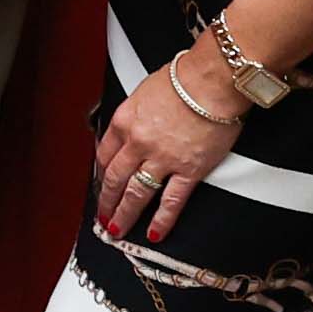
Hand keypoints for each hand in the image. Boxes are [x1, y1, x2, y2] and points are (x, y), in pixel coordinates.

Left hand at [89, 53, 243, 246]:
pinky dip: (161, 220)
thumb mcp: (144, 90)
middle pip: (115, 179)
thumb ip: (135, 114)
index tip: (101, 184)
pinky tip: (154, 233)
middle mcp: (138, 143)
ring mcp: (162, 159)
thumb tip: (133, 127)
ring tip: (118, 230)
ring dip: (125, 215)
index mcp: (125, 121)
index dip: (101, 174)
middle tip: (102, 216)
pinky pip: (171, 201)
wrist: (211, 81)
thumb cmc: (184, 78)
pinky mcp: (189, 170)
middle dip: (107, 202)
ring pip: (137, 194)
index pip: (104, 155)